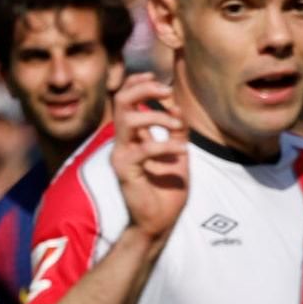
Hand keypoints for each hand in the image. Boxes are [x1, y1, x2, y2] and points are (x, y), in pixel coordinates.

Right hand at [110, 75, 188, 240]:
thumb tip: (177, 106)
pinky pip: (142, 149)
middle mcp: (123, 142)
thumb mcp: (178, 154)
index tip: (159, 81)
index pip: (126, 99)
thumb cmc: (166, 190)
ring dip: (155, 116)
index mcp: (133, 136)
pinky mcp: (125, 171)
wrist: (159, 222)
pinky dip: (165, 145)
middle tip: (167, 92)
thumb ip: (177, 131)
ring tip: (177, 125)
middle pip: (121, 101)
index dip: (139, 84)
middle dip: (144, 90)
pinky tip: (181, 150)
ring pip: (127, 120)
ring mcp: (121, 155)